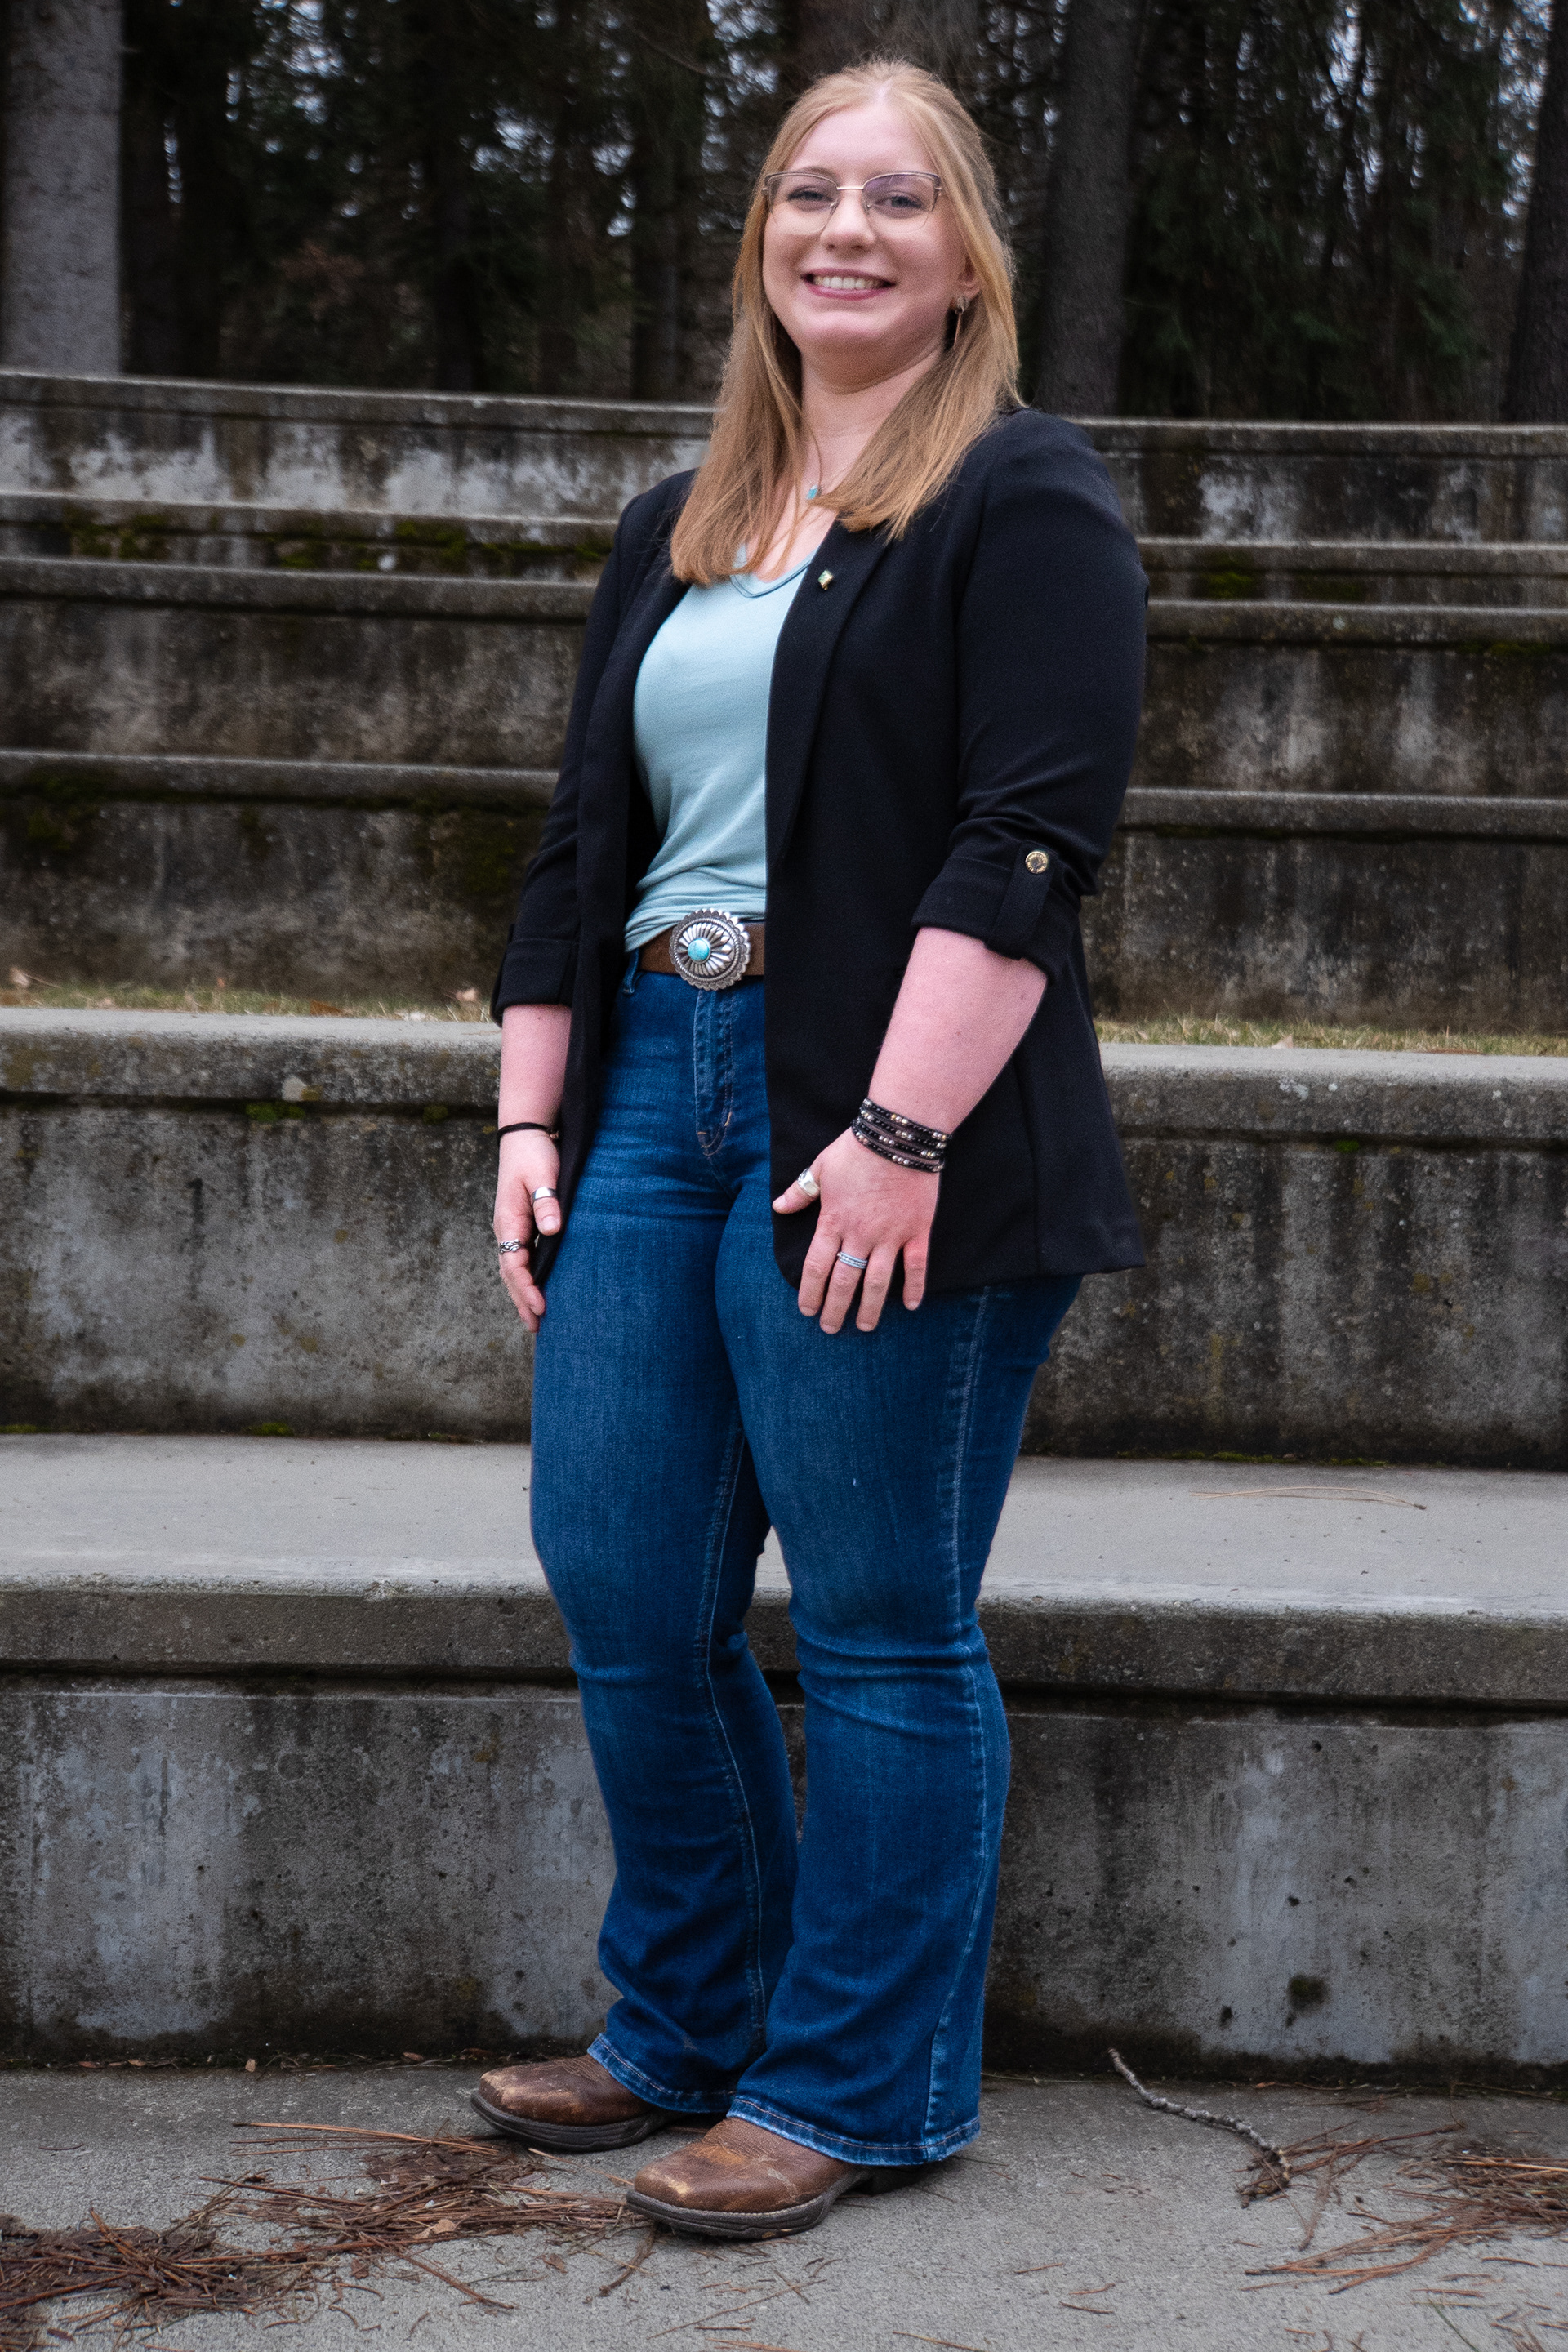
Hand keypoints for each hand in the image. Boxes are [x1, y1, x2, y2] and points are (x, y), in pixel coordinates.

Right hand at [493, 1131, 561, 1332]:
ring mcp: (511, 1228)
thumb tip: (552, 1230)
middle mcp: (506, 1228)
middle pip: (510, 1273)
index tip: (541, 1306)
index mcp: (509, 1220)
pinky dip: (525, 1278)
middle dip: (521, 1300)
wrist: (525, 1135)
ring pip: (513, 1268)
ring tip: (533, 1318)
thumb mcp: (542, 1175)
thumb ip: (547, 1202)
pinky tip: (536, 1288)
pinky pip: (520, 1258)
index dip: (527, 1287)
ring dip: (522, 1293)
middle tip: (535, 1327)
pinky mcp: (519, 1224)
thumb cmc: (535, 1154)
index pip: (514, 1264)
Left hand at [773, 1129, 936, 1333]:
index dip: (810, 1292)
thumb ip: (800, 1192)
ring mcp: (890, 1235)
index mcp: (833, 1221)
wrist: (898, 1135)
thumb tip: (778, 1206)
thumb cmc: (856, 1149)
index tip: (806, 1310)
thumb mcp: (820, 1167)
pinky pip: (916, 1266)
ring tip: (865, 1327)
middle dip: (835, 1308)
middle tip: (830, 1329)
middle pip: (844, 1281)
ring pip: (878, 1282)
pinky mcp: (917, 1230)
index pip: (817, 1266)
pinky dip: (915, 1288)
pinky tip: (912, 1307)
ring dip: (870, 1308)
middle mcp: (860, 1234)